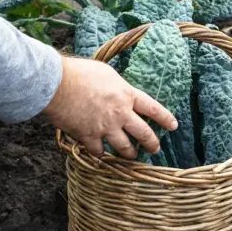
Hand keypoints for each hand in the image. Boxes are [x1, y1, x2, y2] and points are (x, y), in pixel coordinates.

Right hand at [43, 57, 177, 158]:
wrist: (57, 83)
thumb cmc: (81, 73)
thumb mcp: (106, 73)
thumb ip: (118, 85)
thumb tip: (121, 90)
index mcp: (127, 95)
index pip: (153, 108)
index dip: (166, 118)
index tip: (174, 126)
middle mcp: (120, 114)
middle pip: (143, 133)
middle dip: (152, 143)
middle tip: (155, 149)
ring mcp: (106, 127)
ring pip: (124, 147)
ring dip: (130, 154)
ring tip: (133, 157)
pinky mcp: (89, 136)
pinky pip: (99, 151)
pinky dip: (101, 154)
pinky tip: (101, 154)